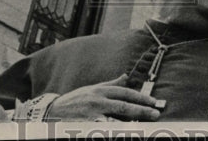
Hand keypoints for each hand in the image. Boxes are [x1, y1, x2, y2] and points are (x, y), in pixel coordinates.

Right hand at [45, 74, 164, 120]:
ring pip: (115, 120)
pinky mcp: (86, 126)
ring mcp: (92, 115)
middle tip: (155, 114)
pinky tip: (123, 132)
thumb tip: (126, 75)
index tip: (153, 102)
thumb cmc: (75, 100)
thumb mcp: (92, 89)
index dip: (140, 97)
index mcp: (100, 91)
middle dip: (141, 110)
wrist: (52, 112)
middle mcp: (97, 101)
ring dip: (130, 124)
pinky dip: (114, 130)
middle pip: (124, 106)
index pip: (125, 93)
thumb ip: (110, 84)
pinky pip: (104, 128)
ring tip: (144, 126)